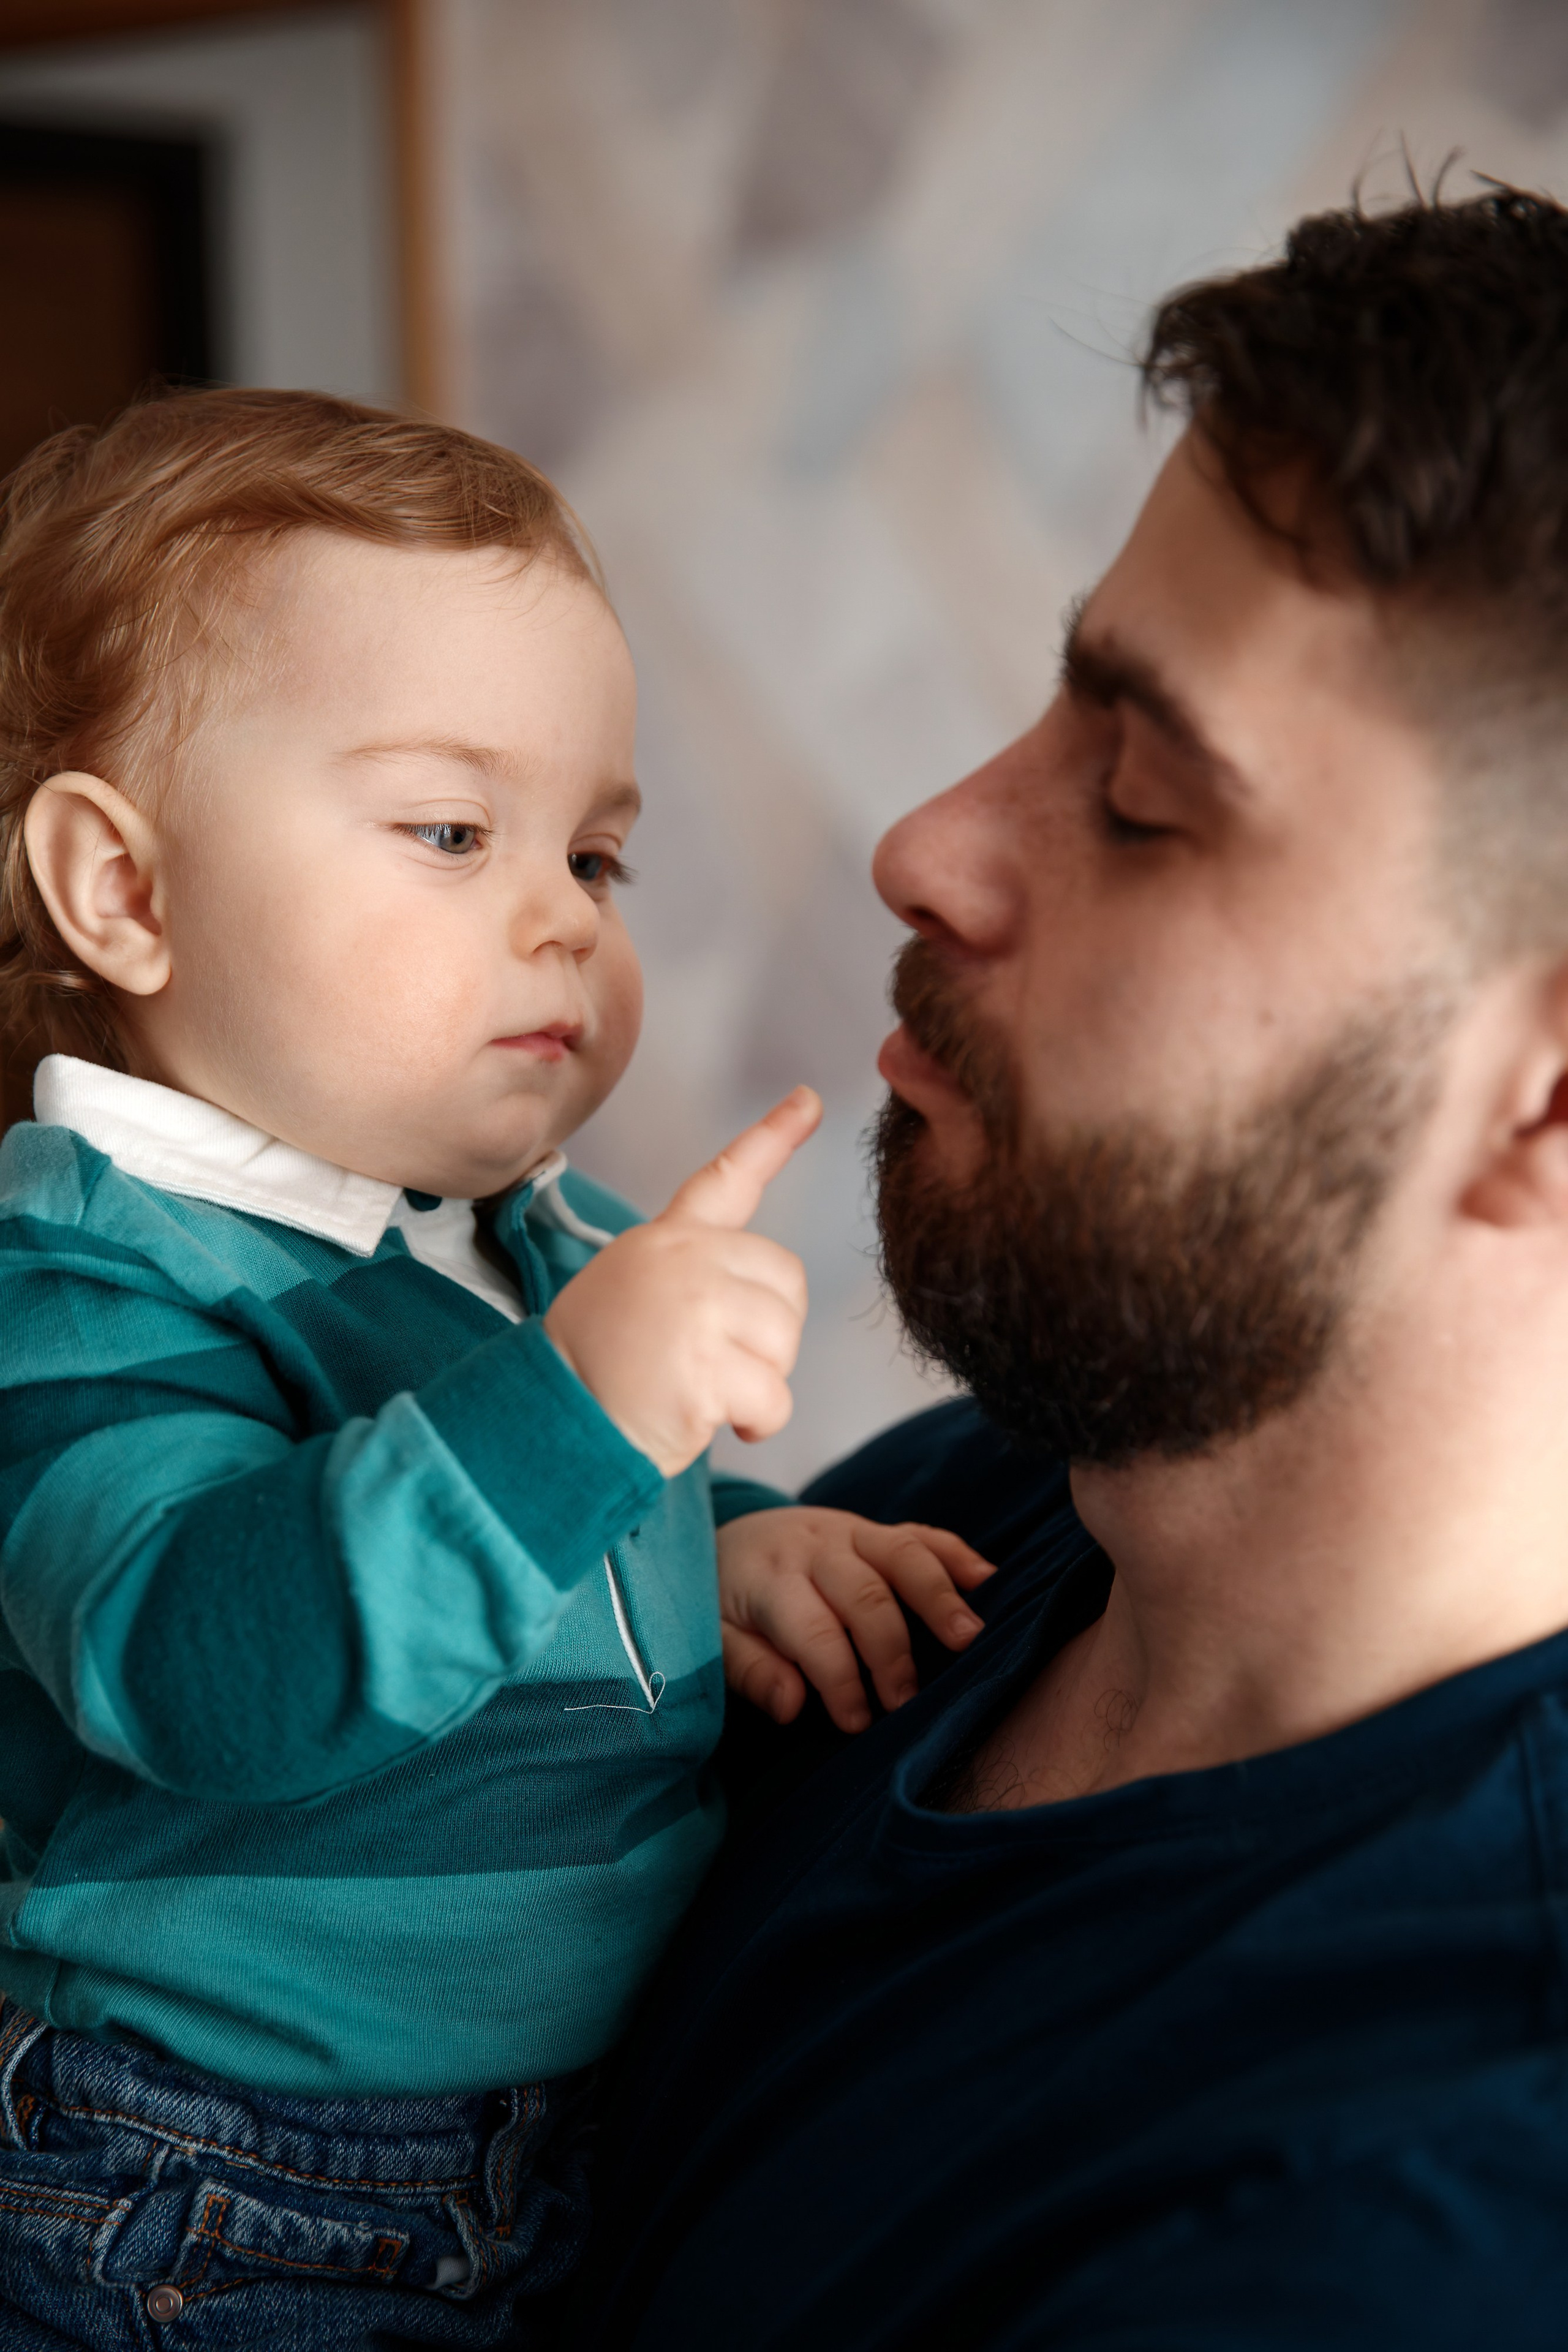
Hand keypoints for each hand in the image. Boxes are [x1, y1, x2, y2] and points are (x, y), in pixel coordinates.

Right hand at [544, 1087, 822, 1477]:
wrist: (551, 1422)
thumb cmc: (596, 1370)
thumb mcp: (630, 1292)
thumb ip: (692, 1274)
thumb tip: (761, 1297)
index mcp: (665, 1239)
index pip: (727, 1178)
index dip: (775, 1136)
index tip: (809, 1098)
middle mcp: (684, 1260)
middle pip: (786, 1283)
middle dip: (767, 1334)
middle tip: (711, 1361)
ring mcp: (695, 1310)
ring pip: (785, 1342)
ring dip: (760, 1381)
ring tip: (700, 1390)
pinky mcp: (704, 1368)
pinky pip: (774, 1398)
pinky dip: (757, 1422)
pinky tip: (714, 1423)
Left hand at [717, 1506, 996, 1732]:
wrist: (723, 1538)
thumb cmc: (723, 1602)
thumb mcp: (711, 1639)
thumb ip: (749, 1671)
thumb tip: (792, 1705)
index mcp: (770, 1577)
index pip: (814, 1630)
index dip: (839, 1679)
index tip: (855, 1722)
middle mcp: (814, 1546)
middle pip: (865, 1593)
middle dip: (891, 1651)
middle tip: (907, 1702)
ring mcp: (849, 1530)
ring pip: (902, 1554)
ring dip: (939, 1596)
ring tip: (969, 1639)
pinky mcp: (874, 1528)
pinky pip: (921, 1534)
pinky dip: (956, 1555)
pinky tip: (987, 1581)